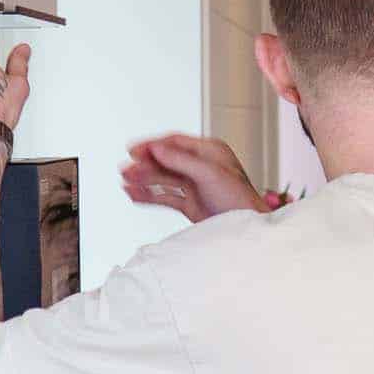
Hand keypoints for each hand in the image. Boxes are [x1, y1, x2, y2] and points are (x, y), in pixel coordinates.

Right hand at [120, 134, 267, 222]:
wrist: (249, 230)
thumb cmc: (240, 201)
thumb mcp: (209, 174)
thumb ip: (180, 160)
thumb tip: (156, 147)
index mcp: (210, 151)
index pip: (175, 143)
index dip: (153, 146)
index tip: (134, 150)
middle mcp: (202, 167)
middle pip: (166, 161)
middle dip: (145, 164)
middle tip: (125, 168)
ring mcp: (195, 186)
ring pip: (164, 179)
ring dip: (144, 179)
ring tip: (125, 180)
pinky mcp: (191, 205)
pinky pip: (166, 197)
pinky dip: (150, 195)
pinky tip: (135, 194)